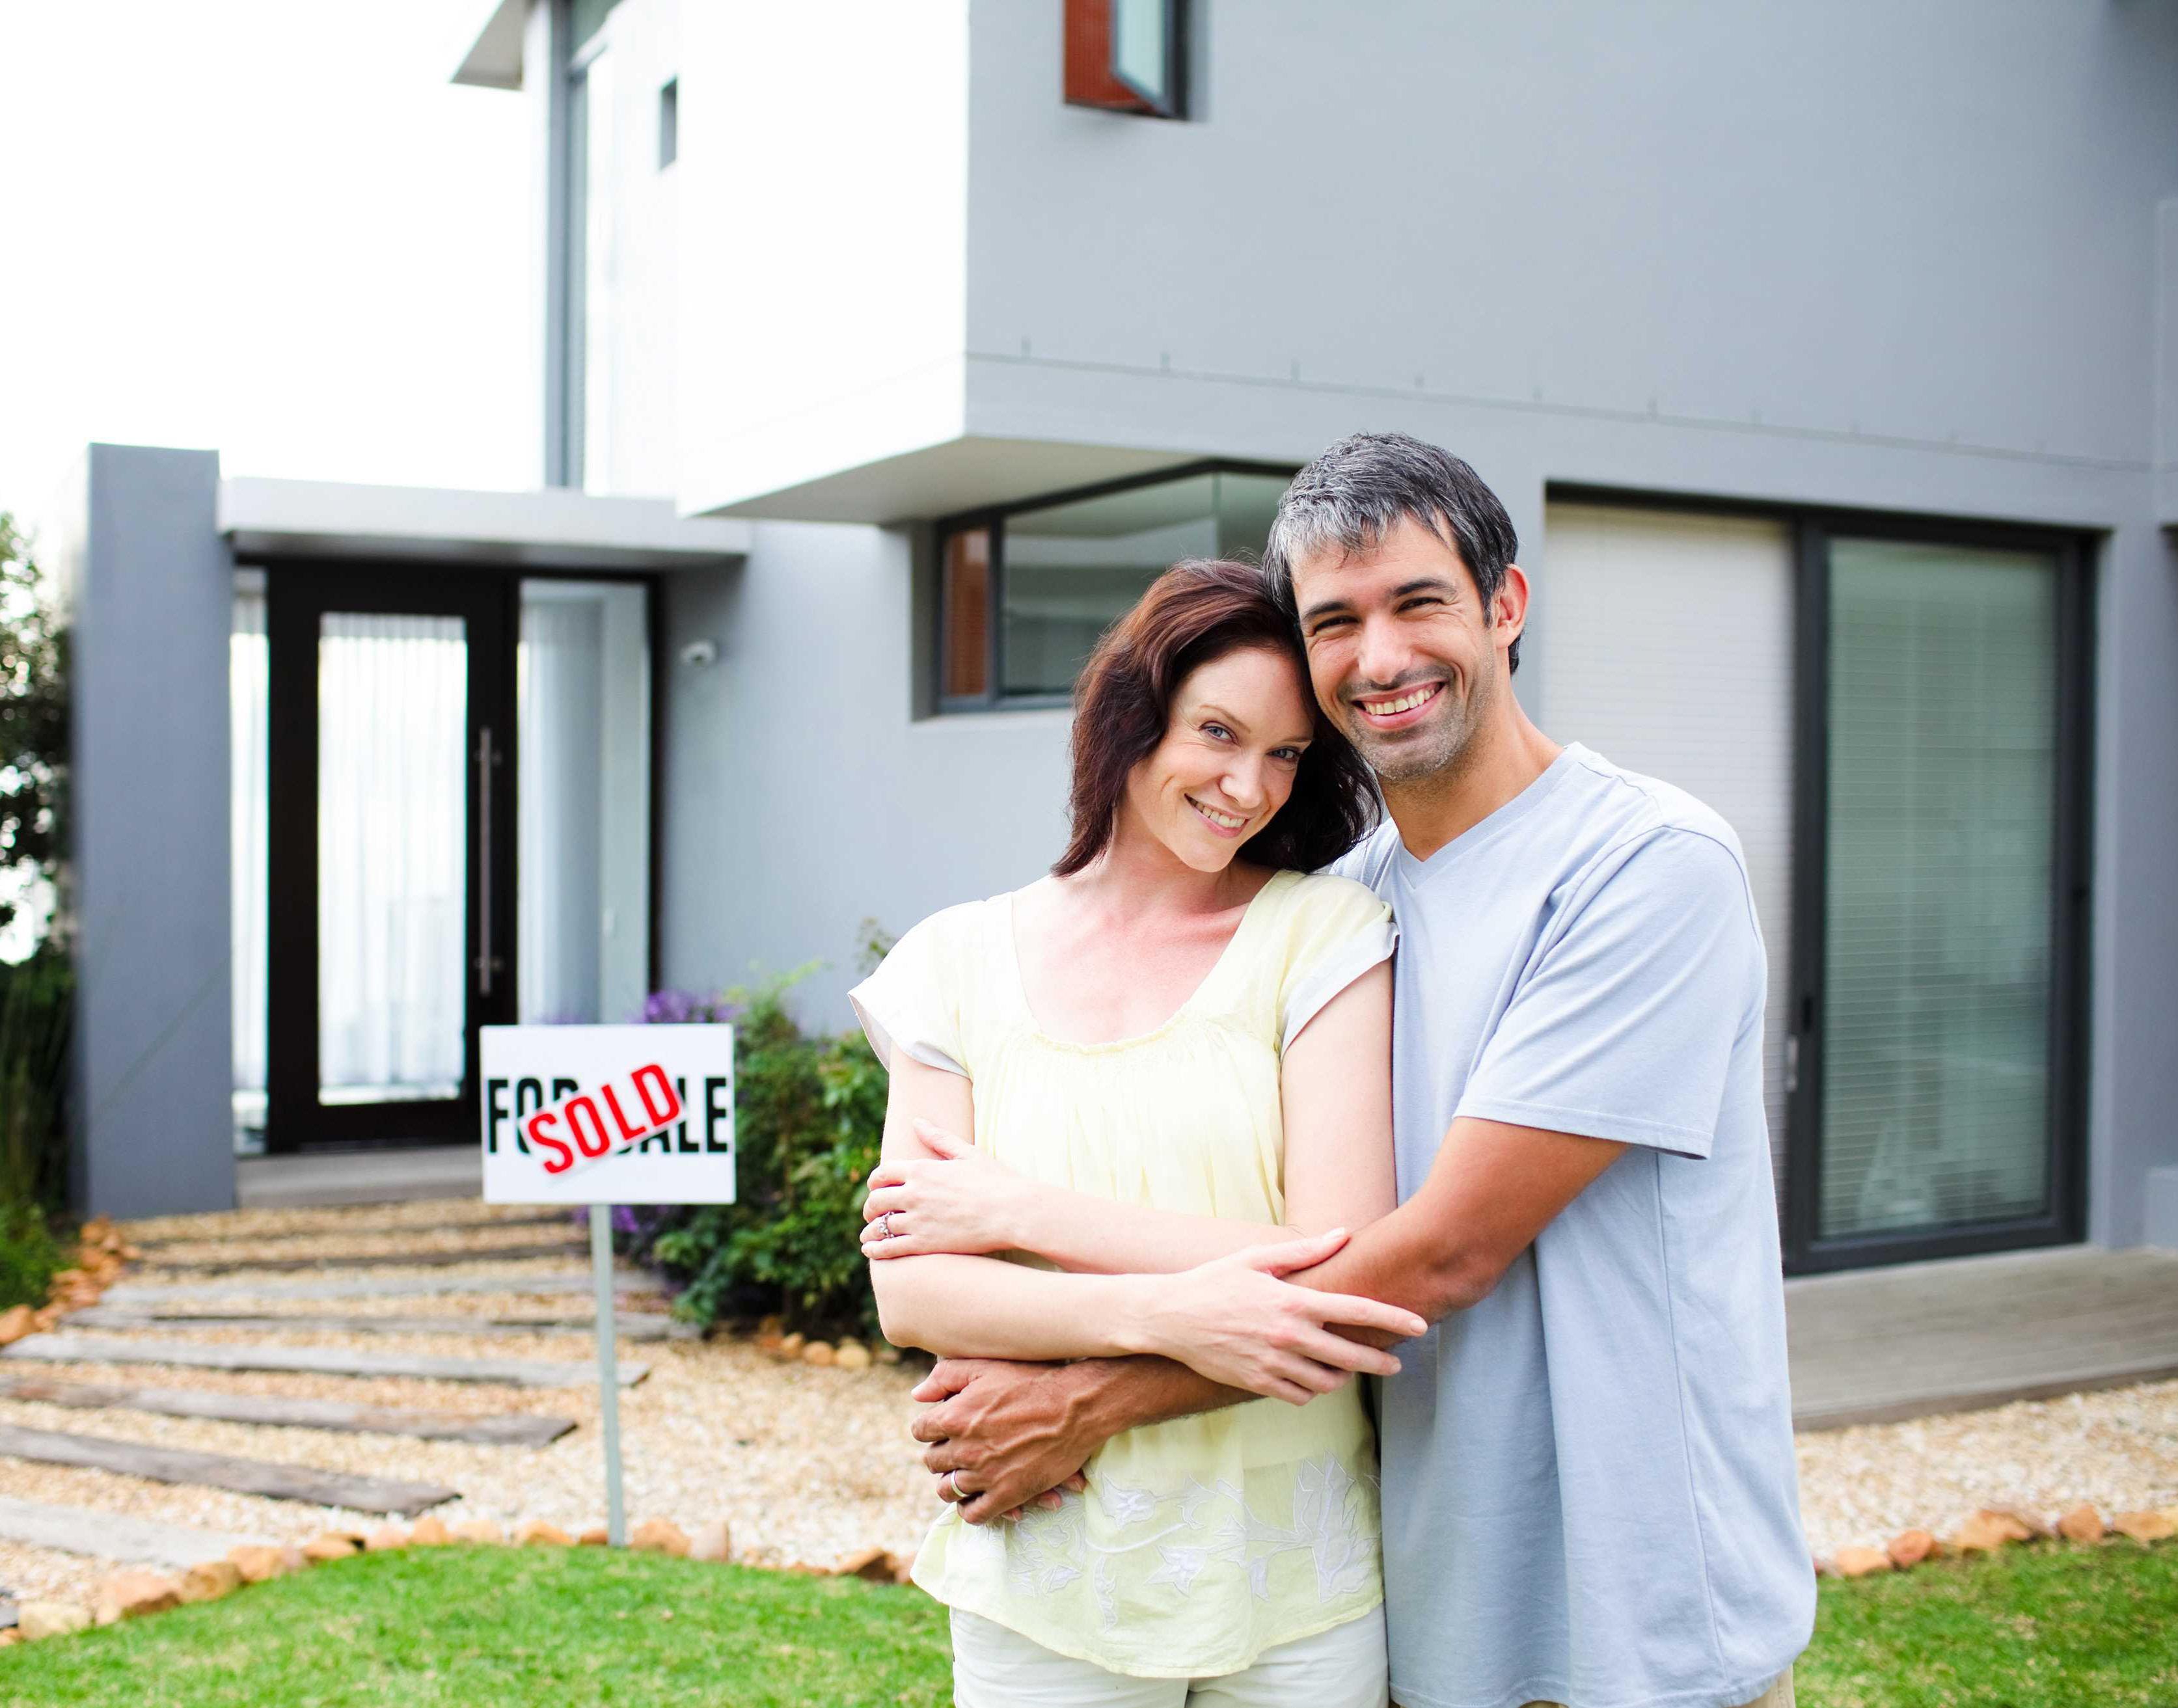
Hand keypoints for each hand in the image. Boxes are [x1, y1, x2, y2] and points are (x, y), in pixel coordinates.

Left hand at [862, 1121, 1033, 1257]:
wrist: (1013, 1211)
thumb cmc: (996, 1181)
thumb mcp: (967, 1153)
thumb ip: (938, 1138)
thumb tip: (917, 1121)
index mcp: (922, 1169)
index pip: (883, 1173)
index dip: (875, 1180)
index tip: (875, 1186)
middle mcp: (914, 1194)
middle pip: (877, 1200)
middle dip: (870, 1206)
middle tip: (872, 1212)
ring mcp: (918, 1220)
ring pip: (880, 1226)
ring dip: (870, 1230)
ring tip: (868, 1235)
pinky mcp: (925, 1244)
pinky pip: (890, 1248)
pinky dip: (876, 1250)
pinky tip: (871, 1251)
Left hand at [910, 1358, 1109, 1524]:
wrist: (1076, 1406)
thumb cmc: (1032, 1380)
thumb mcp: (986, 1366)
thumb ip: (946, 1376)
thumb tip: (917, 1394)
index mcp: (955, 1416)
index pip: (920, 1430)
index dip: (929, 1427)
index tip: (941, 1427)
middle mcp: (965, 1448)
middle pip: (932, 1461)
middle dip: (940, 1454)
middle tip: (954, 1449)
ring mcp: (986, 1474)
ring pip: (947, 1490)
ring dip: (951, 1482)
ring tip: (961, 1474)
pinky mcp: (1008, 1494)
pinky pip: (974, 1513)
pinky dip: (969, 1509)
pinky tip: (975, 1498)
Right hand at [1123, 1229, 1426, 1404]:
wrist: (1169, 1317)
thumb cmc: (1214, 1282)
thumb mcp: (1256, 1259)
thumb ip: (1304, 1252)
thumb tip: (1344, 1234)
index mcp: (1293, 1300)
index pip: (1356, 1311)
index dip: (1392, 1318)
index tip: (1419, 1326)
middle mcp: (1288, 1335)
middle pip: (1351, 1356)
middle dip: (1379, 1361)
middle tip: (1393, 1363)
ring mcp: (1272, 1363)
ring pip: (1327, 1381)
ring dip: (1342, 1376)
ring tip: (1344, 1368)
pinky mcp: (1256, 1383)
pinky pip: (1299, 1395)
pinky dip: (1310, 1389)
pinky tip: (1310, 1377)